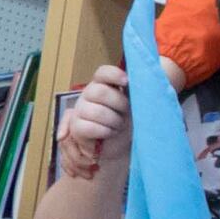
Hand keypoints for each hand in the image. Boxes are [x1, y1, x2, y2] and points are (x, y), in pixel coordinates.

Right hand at [53, 63, 131, 180]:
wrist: (121, 145)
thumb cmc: (129, 121)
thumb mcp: (135, 104)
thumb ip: (136, 91)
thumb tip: (143, 84)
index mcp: (103, 84)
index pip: (103, 73)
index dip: (113, 75)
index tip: (126, 82)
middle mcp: (88, 94)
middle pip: (99, 91)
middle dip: (118, 104)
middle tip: (125, 113)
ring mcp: (80, 110)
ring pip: (95, 111)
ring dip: (113, 121)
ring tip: (118, 126)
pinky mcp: (76, 127)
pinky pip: (88, 127)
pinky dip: (104, 131)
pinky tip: (108, 133)